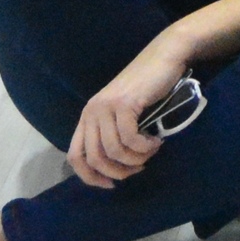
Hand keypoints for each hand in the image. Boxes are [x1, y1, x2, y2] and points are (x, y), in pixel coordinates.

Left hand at [68, 38, 188, 188]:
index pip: (75, 156)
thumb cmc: (147, 86)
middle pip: (95, 159)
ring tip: (151, 152)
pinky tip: (156, 142)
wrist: (164, 56)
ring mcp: (106, 106)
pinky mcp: (124, 104)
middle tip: (139, 168)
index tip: (111, 184)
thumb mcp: (123, 113)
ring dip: (136, 159)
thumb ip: (113, 133)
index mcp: (87, 116)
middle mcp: (91, 112)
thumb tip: (115, 169)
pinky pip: (130, 139)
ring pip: (114, 151)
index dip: (90, 177)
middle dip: (118, 172)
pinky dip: (145, 147)